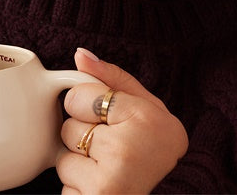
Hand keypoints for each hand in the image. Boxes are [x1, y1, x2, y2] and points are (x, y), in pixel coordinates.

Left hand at [54, 48, 187, 193]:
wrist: (173, 194)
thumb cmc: (156, 149)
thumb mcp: (147, 108)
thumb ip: (113, 79)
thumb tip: (80, 54)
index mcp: (143, 117)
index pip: (78, 96)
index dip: (88, 108)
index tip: (110, 120)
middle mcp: (126, 149)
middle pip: (68, 127)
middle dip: (83, 137)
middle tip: (114, 149)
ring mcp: (108, 181)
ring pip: (63, 160)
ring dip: (80, 166)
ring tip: (109, 170)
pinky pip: (65, 188)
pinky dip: (80, 189)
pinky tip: (104, 188)